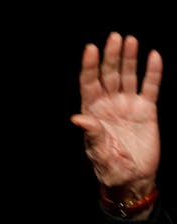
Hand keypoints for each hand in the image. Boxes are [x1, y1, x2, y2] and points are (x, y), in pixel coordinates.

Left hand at [70, 32, 161, 197]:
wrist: (132, 178)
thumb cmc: (110, 168)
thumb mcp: (99, 153)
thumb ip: (91, 135)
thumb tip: (78, 119)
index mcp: (92, 113)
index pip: (89, 85)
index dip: (90, 66)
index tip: (91, 49)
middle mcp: (109, 105)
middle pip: (108, 75)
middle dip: (110, 57)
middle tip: (114, 37)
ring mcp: (128, 105)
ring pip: (128, 76)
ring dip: (129, 59)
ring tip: (129, 40)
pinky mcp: (147, 110)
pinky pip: (150, 87)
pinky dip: (152, 72)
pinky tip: (153, 56)